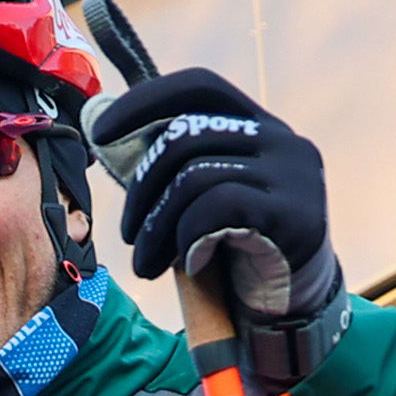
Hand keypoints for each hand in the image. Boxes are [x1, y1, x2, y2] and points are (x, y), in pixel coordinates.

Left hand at [89, 70, 341, 349]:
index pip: (200, 86)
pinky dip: (188, 238)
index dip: (145, 101)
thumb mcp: (208, 197)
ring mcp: (294, 175)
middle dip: (142, 189)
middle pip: (185, 136)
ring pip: (194, 176)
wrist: (295, 310)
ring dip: (156, 228)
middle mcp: (282, 140)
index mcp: (260, 126)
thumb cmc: (238, 251)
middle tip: (129, 235)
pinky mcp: (296, 214)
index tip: (100, 133)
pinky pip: (215, 208)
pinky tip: (189, 266)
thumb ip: (175, 163)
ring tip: (147, 264)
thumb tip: (100, 125)